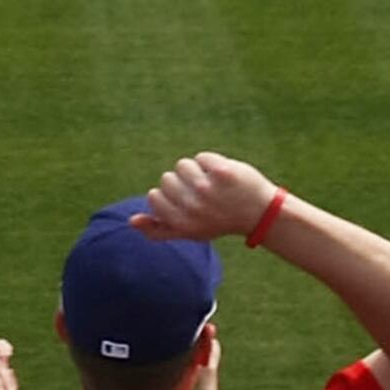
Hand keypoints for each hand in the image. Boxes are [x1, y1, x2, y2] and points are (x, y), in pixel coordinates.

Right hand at [140, 151, 280, 243]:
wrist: (259, 213)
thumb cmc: (219, 222)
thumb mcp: (188, 232)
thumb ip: (157, 230)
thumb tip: (130, 221)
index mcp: (181, 223)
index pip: (154, 196)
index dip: (169, 195)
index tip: (186, 203)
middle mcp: (192, 208)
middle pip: (167, 178)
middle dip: (182, 183)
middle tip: (203, 195)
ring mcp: (208, 189)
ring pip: (183, 165)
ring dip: (196, 170)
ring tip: (212, 184)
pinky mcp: (222, 172)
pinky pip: (202, 157)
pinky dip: (211, 162)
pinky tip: (223, 176)